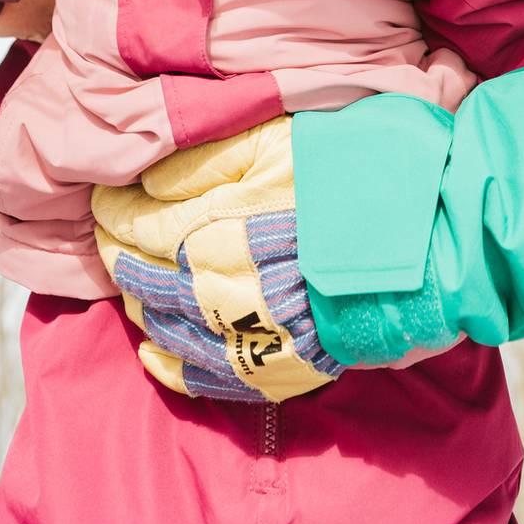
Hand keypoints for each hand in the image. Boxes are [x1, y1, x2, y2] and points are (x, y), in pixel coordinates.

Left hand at [91, 117, 342, 403]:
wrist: (419, 253)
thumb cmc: (346, 185)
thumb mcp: (273, 145)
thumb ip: (202, 162)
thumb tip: (146, 184)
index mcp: (206, 232)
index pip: (135, 221)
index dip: (113, 207)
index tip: (103, 195)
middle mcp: (210, 291)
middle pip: (138, 272)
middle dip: (115, 249)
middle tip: (107, 230)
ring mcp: (238, 339)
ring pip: (161, 323)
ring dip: (135, 298)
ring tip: (127, 278)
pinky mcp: (267, 373)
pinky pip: (197, 378)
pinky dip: (165, 363)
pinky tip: (151, 348)